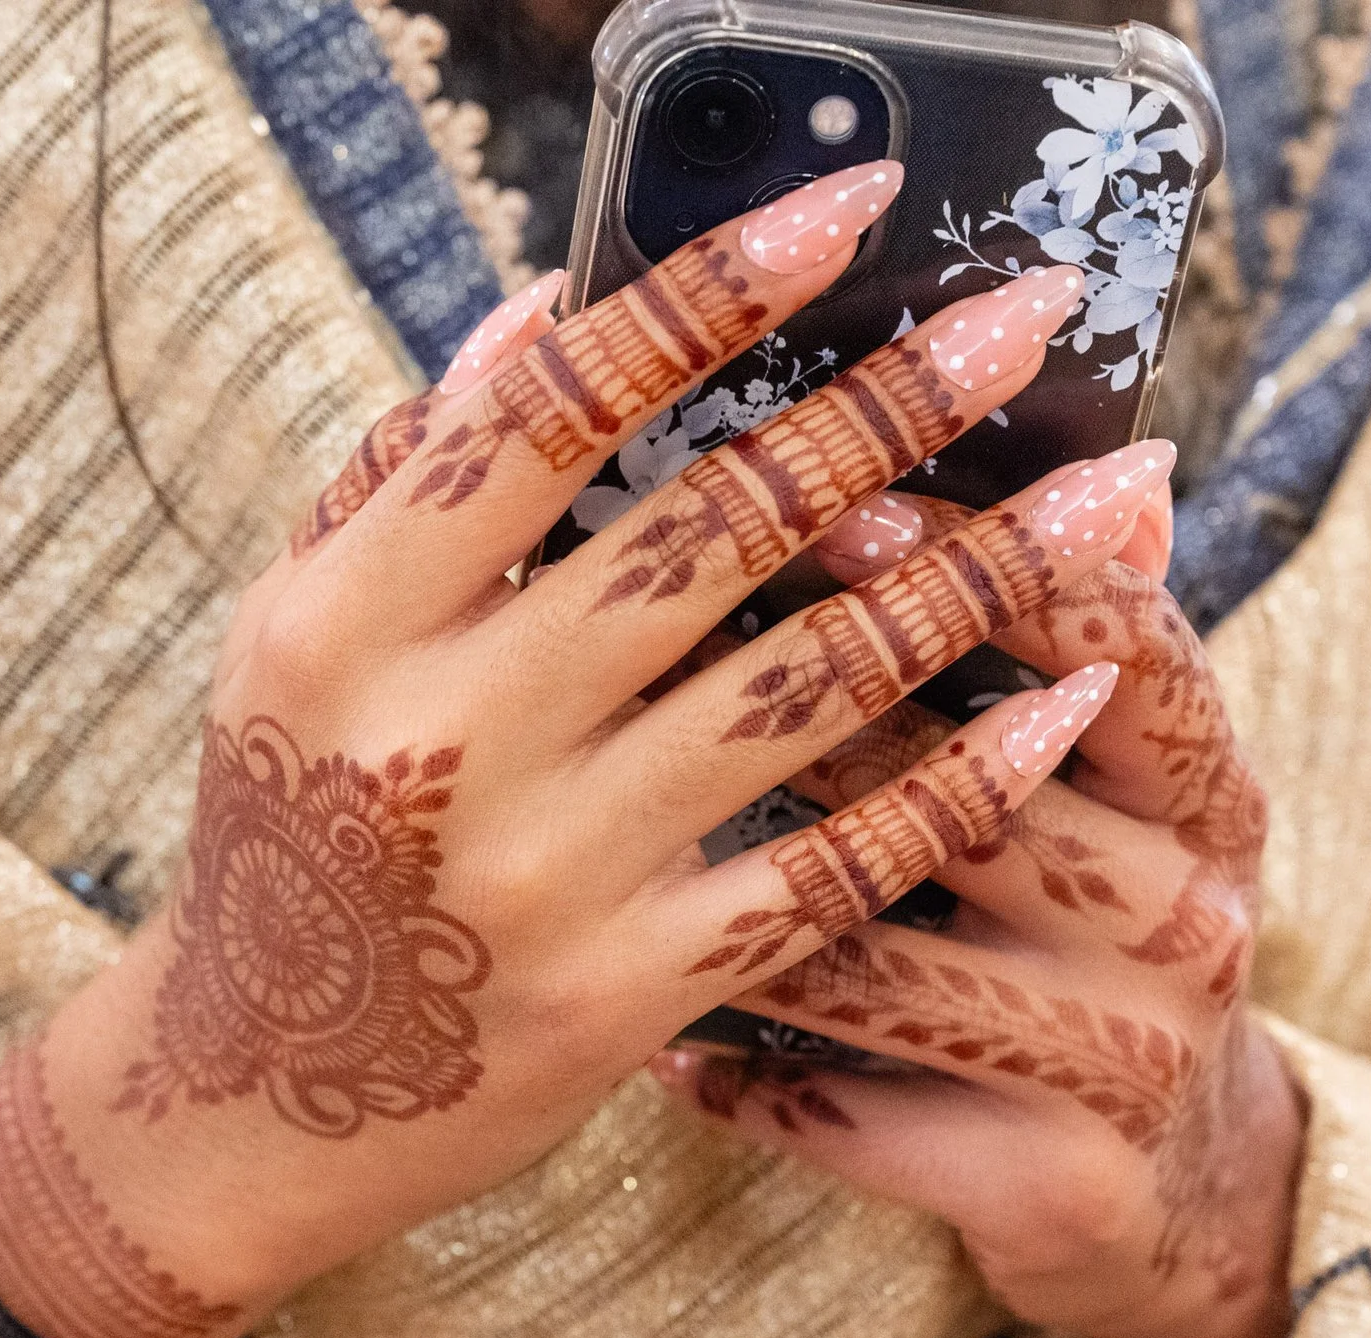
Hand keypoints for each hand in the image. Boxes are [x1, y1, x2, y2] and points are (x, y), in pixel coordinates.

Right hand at [0, 163, 1178, 1337]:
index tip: (848, 206)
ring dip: (978, 578)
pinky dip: (960, 784)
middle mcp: (444, 740)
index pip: (544, 414)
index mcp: (344, 625)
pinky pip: (831, 867)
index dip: (710, 295)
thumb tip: (547, 307)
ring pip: (805, 688)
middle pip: (708, 532)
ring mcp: (546, 875)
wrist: (260, 1098)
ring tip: (1110, 496)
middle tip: (1028, 317)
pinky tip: (1066, 706)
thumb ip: (402, 478)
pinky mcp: (627, 992)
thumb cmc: (282, 834)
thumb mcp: (289, 644)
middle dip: (890, 408)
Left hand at [650, 510, 1304, 1337]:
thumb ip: (1079, 651)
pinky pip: (856, 1114)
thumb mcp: (1116, 792)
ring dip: (743, 912)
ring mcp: (1132, 1059)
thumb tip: (1096, 458)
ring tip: (612, 859)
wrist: (1175, 1186)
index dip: (986, 564)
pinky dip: (743, 1078)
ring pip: (888, 963)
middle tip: (659, 673)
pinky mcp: (1058, 1182)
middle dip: (816, 735)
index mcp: (1210, 790)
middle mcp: (1196, 918)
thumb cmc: (1085, 934)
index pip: (1123, 646)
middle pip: (983, 798)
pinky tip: (654, 1044)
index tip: (841, 501)